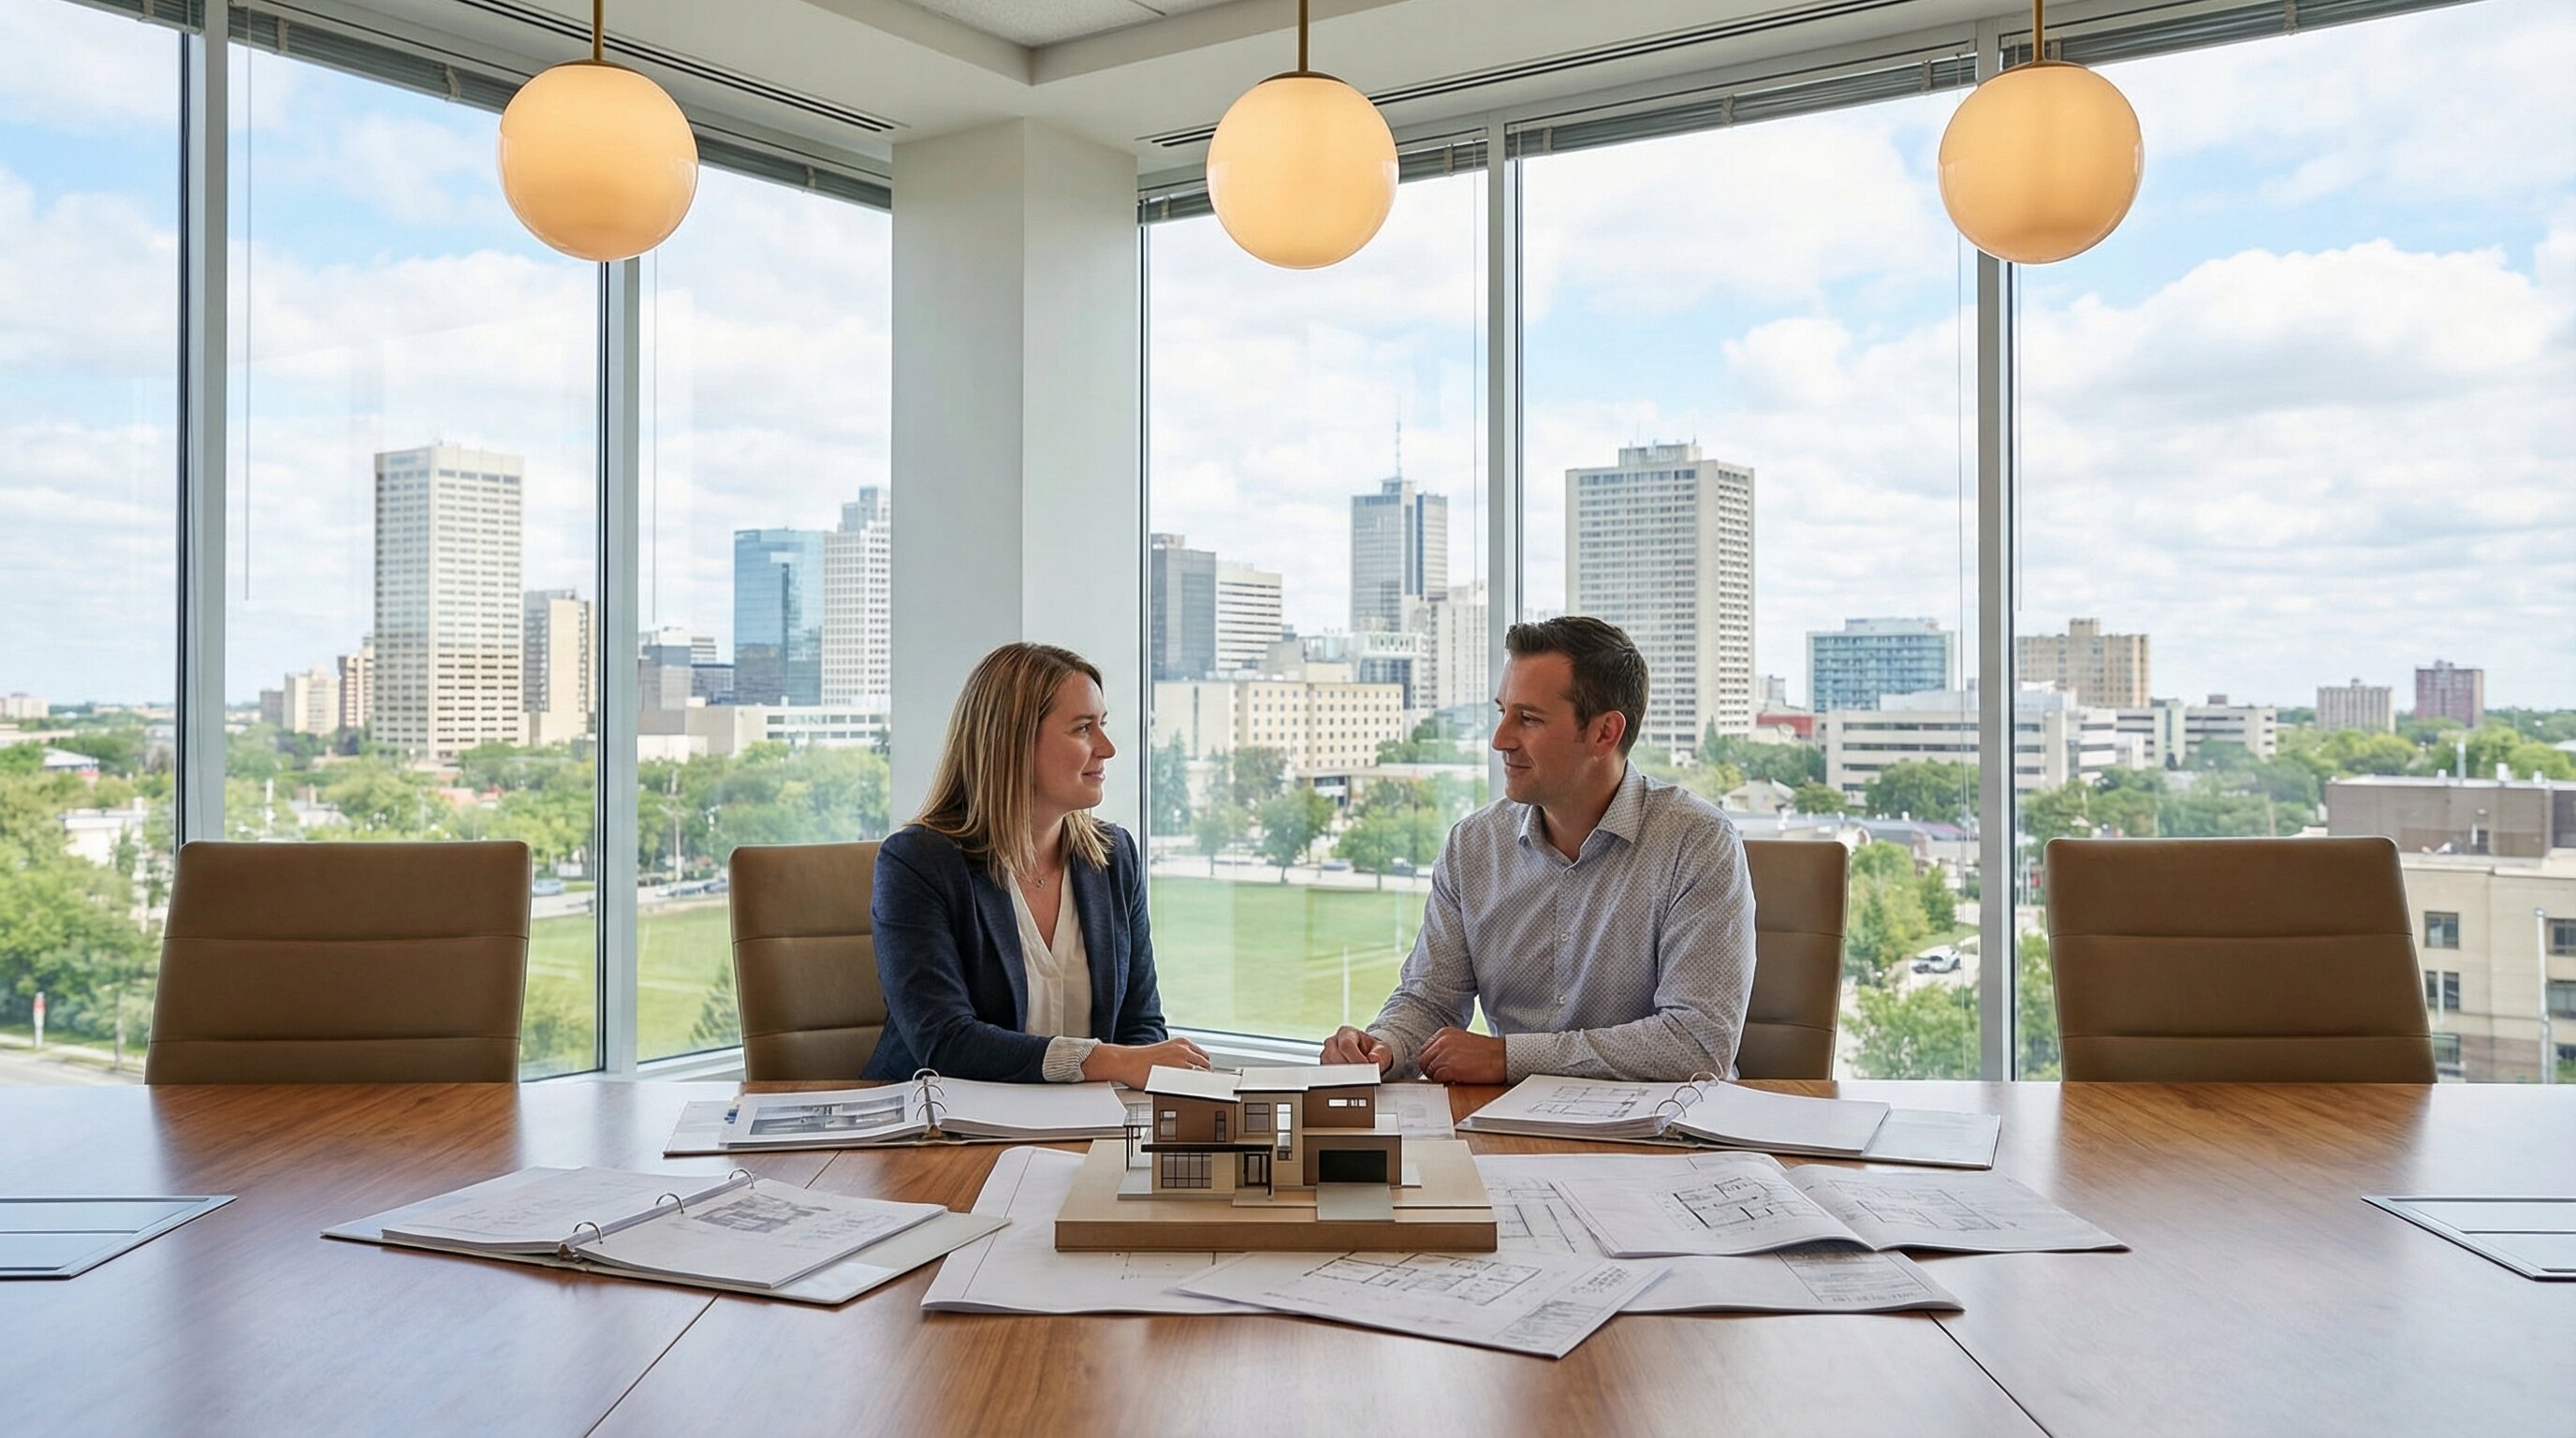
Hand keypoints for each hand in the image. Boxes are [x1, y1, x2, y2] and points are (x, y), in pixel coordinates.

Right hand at [1084, 1036, 1211, 1088]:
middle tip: (1197, 1085)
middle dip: (1204, 1076)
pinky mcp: (1176, 1074)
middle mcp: (1184, 1050)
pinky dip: (1194, 1089)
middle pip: (1206, 1066)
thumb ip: (1179, 1057)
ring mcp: (1181, 1062)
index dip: (1204, 1068)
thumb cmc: (1140, 1060)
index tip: (1203, 1076)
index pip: (1204, 1056)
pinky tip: (1187, 1093)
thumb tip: (1189, 1068)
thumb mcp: (1165, 1052)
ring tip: (1192, 1091)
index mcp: (1182, 1043)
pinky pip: (1193, 1084)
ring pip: (1202, 1076)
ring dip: (1200, 1083)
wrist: (1126, 1062)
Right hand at [1320, 1025, 1392, 1074]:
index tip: (1366, 1067)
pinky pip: (1328, 1076)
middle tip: (1363, 1076)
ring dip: (1344, 1075)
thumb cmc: (1373, 1051)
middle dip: (1350, 1068)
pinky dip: (1339, 1080)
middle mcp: (1333, 1042)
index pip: (1346, 1044)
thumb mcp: (1382, 1049)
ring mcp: (1326, 1055)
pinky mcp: (1325, 1068)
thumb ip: (1380, 1053)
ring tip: (1357, 1078)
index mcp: (1346, 1032)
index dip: (1356, 1058)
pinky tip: (1349, 1082)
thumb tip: (1374, 1059)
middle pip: (1335, 1056)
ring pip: (1329, 1067)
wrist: (1368, 1057)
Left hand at [1416, 1027, 1505, 1084]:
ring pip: (1429, 1071)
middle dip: (1431, 1070)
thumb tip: (1433, 1060)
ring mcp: (1445, 1054)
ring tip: (1453, 1076)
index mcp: (1444, 1033)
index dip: (1430, 1062)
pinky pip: (1437, 1079)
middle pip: (1423, 1061)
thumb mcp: (1461, 1041)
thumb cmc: (1486, 1052)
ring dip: (1439, 1077)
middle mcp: (1442, 1041)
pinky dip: (1445, 1082)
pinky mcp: (1449, 1068)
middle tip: (1444, 1075)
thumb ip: (1445, 1047)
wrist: (1502, 1057)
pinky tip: (1457, 1079)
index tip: (1438, 1068)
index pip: (1424, 1051)